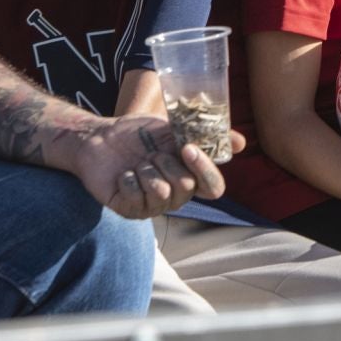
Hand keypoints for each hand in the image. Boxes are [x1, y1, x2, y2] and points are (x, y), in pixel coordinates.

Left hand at [73, 114, 242, 219]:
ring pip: (162, 192)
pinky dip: (127, 179)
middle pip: (186, 187)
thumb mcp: (174, 129)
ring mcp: (152, 206)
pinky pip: (136, 197)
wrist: (99, 138)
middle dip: (166, 163)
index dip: (204, 171)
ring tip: (135, 163)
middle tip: (151, 153)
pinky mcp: (130, 211)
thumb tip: (241, 142)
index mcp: (190, 178)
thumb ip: (205, 135)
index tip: (187, 149)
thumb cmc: (138, 134)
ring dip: (145, 169)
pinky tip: (121, 174)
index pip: (213, 188)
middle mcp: (175, 196)